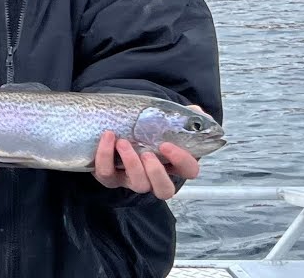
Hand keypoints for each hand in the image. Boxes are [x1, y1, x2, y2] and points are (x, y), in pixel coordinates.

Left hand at [92, 104, 206, 199]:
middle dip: (156, 173)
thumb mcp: (168, 120)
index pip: (189, 171)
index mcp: (173, 163)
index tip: (166, 145)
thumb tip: (198, 114)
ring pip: (138, 185)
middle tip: (147, 154)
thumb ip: (187, 116)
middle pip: (164, 190)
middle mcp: (154, 176)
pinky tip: (107, 137)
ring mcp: (132, 179)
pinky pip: (107, 174)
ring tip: (123, 142)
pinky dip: (105, 156)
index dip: (181, 161)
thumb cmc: (148, 127)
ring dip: (131, 163)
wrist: (120, 125)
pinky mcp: (110, 176)